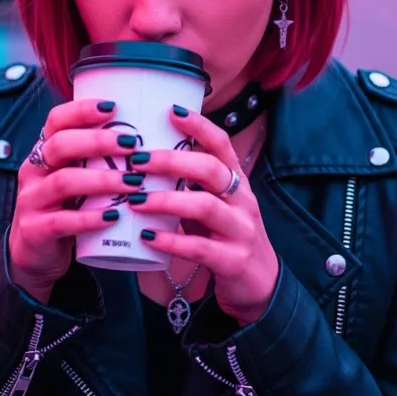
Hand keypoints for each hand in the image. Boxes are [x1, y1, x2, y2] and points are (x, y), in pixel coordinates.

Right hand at [8, 99, 143, 301]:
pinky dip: (89, 218)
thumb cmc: (67, 208)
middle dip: (98, 141)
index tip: (113, 107)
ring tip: (133, 182)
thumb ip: (98, 160)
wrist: (35, 255)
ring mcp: (31, 200)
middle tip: (132, 145)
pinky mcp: (35, 230)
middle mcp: (34, 170)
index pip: (56, 120)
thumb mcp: (76, 177)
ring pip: (64, 182)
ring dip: (102, 180)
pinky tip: (113, 217)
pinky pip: (62, 221)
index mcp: (44, 151)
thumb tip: (151, 138)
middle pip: (61, 145)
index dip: (82, 110)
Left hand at [128, 107, 278, 325]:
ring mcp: (241, 230)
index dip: (199, 125)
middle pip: (210, 169)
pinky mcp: (234, 261)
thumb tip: (142, 161)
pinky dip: (171, 240)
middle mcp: (242, 200)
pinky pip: (200, 248)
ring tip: (136, 199)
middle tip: (137, 159)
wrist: (260, 285)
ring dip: (166, 200)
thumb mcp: (214, 204)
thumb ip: (189, 185)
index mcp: (236, 181)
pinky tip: (147, 236)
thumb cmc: (226, 236)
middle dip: (171, 161)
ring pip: (205, 206)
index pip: (221, 144)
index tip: (170, 110)